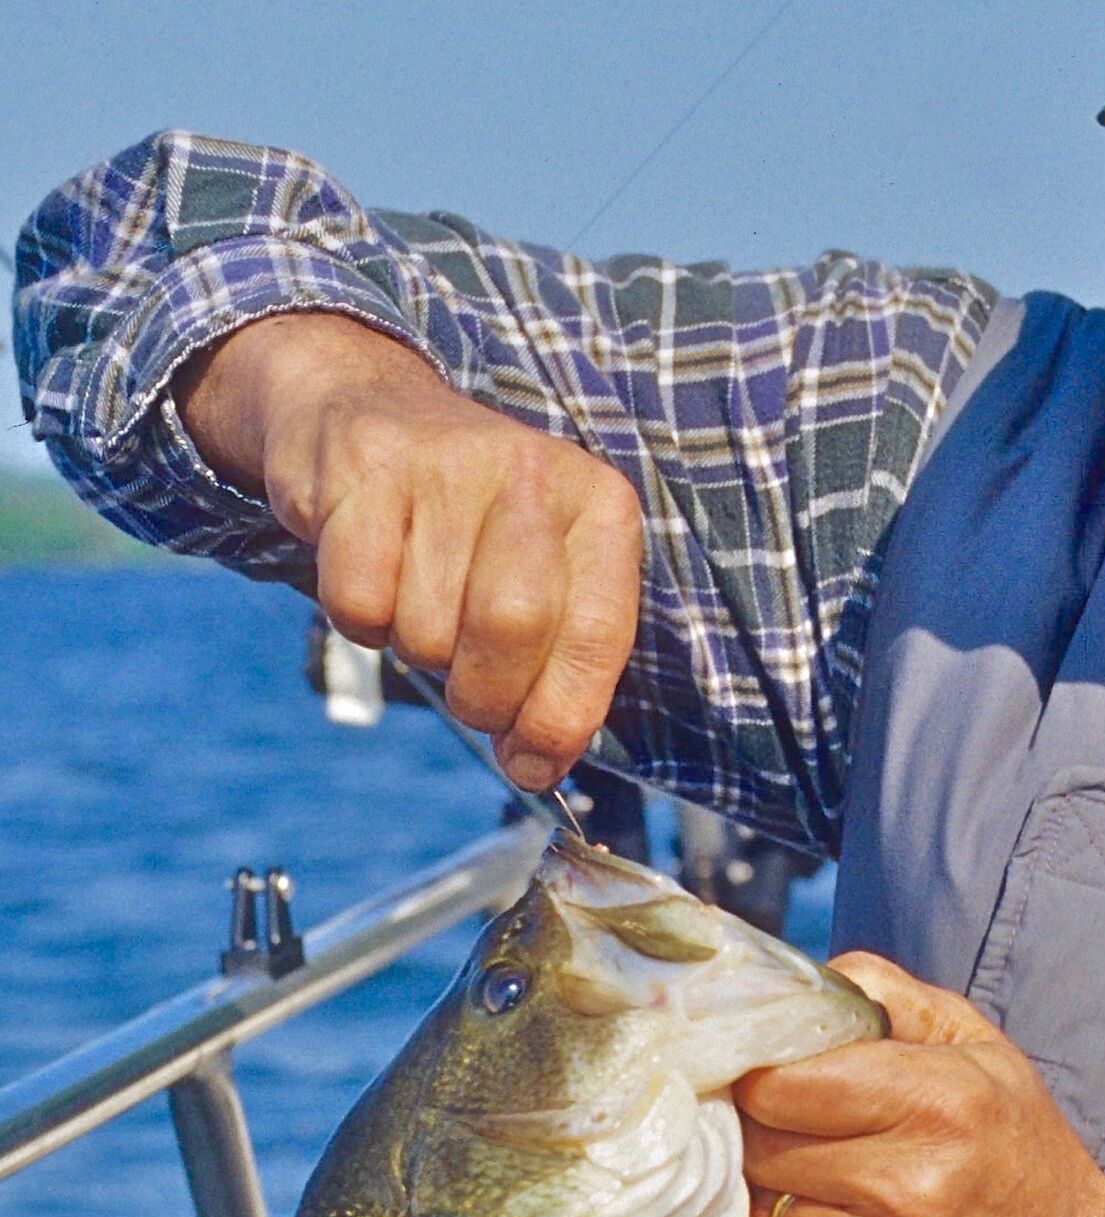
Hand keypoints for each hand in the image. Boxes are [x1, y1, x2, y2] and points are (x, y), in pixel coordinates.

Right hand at [176, 313, 641, 790]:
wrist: (370, 412)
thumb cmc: (474, 528)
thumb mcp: (547, 581)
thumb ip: (559, 676)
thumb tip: (535, 770)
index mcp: (600, 509)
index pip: (596, 638)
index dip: (559, 718)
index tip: (531, 761)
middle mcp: (533, 474)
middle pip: (511, 629)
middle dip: (483, 694)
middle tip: (469, 692)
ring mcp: (447, 463)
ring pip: (428, 628)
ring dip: (417, 650)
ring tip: (420, 603)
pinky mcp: (364, 467)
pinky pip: (359, 605)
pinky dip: (360, 622)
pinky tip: (374, 576)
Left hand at [739, 953, 1104, 1216]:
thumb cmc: (1013, 1148)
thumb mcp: (976, 1045)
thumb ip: (884, 996)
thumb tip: (787, 984)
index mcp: (939, 1101)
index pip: (780, 1082)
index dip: (756, 1075)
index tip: (760, 1077)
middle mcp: (910, 1184)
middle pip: (757, 1145)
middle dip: (750, 1132)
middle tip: (768, 1129)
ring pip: (752, 1208)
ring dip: (755, 1192)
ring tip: (790, 1181)